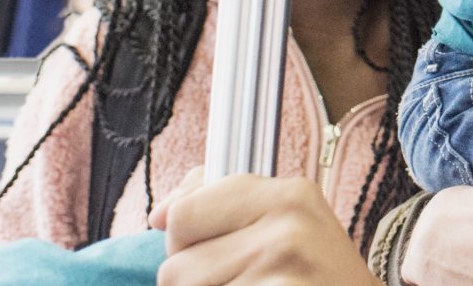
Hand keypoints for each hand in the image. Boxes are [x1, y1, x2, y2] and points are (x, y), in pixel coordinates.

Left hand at [153, 171, 376, 285]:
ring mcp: (282, 274)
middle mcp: (289, 228)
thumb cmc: (313, 276)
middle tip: (245, 284)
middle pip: (174, 268)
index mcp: (289, 194)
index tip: (222, 253)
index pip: (182, 216)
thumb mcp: (284, 223)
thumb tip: (159, 215)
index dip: (187, 243)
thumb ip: (218, 200)